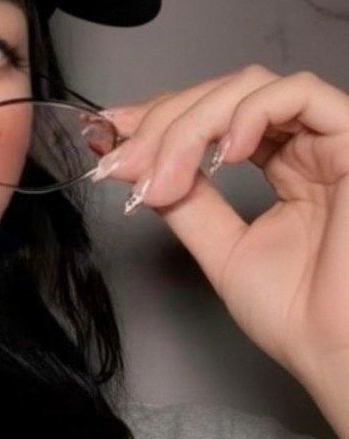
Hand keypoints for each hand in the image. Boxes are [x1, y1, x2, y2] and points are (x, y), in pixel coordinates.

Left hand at [92, 65, 348, 390]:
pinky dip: (247, 112)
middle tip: (127, 162)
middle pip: (224, 95)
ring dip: (191, 122)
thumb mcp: (221, 247)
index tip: (110, 138)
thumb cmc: (298, 314)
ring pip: (250, 88)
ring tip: (165, 174)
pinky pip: (298, 93)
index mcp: (283, 168)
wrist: (337, 350)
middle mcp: (306, 148)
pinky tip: (222, 154)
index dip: (160, 117)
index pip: (214, 118)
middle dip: (163, 123)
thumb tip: (140, 165)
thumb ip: (188, 203)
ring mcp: (330, 141)